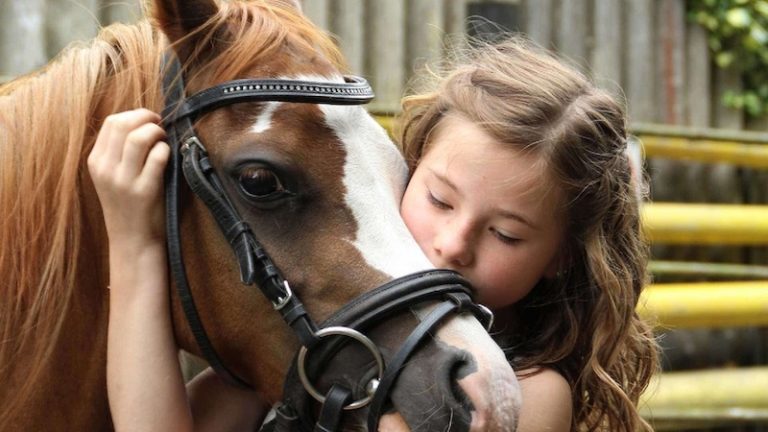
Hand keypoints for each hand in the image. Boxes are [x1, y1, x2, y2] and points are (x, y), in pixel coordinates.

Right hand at [88, 109, 169, 249]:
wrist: (132, 241)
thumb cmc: (129, 205)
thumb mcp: (112, 177)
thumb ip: (119, 152)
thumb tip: (142, 122)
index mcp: (96, 162)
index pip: (111, 122)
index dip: (134, 115)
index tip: (149, 121)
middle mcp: (105, 169)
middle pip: (123, 124)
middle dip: (146, 118)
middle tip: (160, 126)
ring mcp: (123, 181)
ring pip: (139, 137)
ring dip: (157, 132)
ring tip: (164, 140)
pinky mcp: (144, 191)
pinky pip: (157, 157)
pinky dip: (166, 150)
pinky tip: (168, 156)